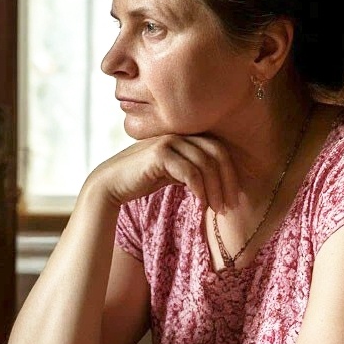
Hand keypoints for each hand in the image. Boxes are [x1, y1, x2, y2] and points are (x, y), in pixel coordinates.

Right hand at [87, 133, 237, 212]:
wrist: (110, 183)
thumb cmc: (141, 180)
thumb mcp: (171, 173)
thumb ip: (190, 171)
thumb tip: (214, 183)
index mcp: (183, 136)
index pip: (217, 149)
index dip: (230, 173)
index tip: (233, 197)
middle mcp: (178, 134)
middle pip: (217, 153)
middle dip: (227, 181)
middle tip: (230, 205)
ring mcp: (168, 141)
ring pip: (205, 164)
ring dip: (214, 189)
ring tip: (216, 209)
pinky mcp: (159, 153)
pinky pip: (190, 171)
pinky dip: (199, 189)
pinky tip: (200, 204)